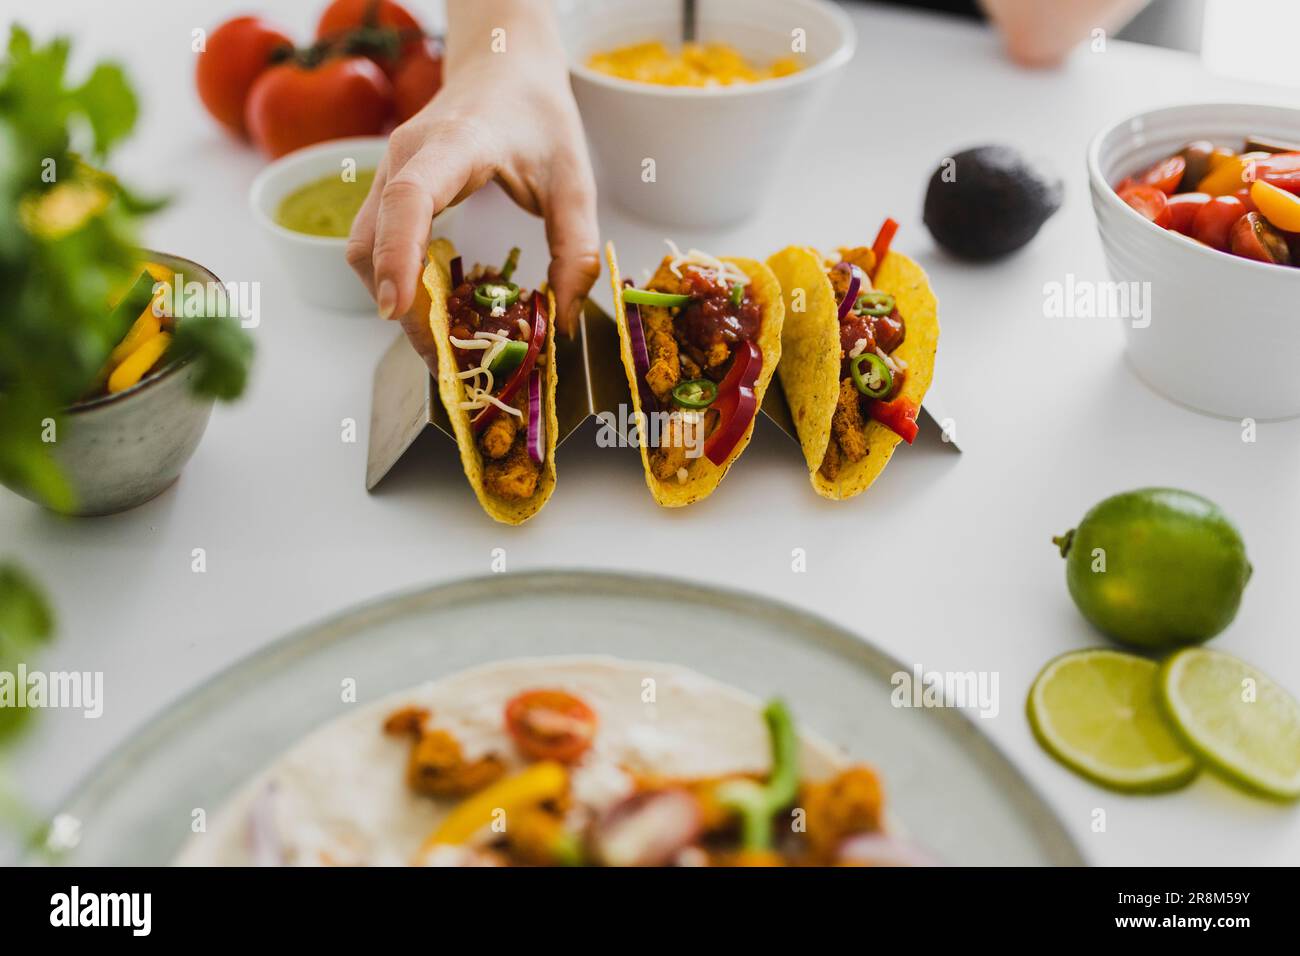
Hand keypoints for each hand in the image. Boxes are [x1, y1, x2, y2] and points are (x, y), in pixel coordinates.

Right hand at [347, 16, 598, 343]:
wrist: (505, 67)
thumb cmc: (539, 118)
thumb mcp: (575, 182)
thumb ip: (576, 250)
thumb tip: (563, 320)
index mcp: (456, 145)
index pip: (409, 199)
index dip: (398, 257)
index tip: (399, 310)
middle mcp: (406, 156)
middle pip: (372, 240)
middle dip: (401, 305)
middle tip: (446, 358)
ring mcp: (389, 171)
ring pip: (364, 249)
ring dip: (397, 299)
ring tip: (446, 340)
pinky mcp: (387, 188)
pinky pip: (376, 243)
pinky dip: (399, 282)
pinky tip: (439, 306)